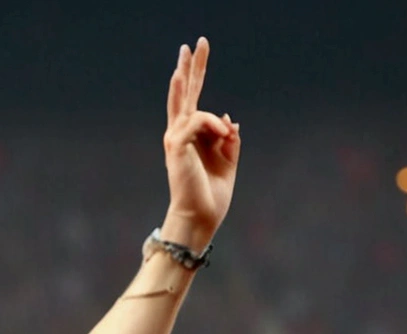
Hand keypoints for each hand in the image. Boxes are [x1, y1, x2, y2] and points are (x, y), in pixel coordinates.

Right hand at [161, 38, 239, 247]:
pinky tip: (224, 135)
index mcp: (194, 138)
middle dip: (191, 67)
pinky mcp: (177, 146)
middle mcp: (181, 135)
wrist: (200, 218)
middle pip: (185, 94)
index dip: (197, 75)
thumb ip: (229, 140)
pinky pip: (199, 121)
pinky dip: (214, 125)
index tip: (198, 52)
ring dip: (189, 77)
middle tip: (194, 43)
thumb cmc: (211, 196)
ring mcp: (177, 139)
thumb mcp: (228, 162)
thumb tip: (230, 119)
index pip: (195, 101)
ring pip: (187, 102)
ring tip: (188, 53)